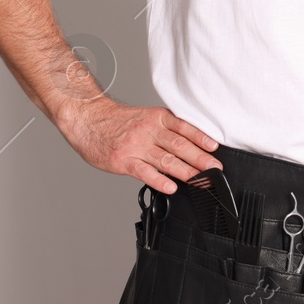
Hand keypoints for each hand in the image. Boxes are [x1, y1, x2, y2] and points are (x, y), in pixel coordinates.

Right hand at [57, 96, 222, 194]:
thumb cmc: (118, 121)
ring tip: (201, 180)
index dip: (201, 138)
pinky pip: (145, 172)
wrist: (88, 120)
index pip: (184, 128)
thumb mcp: (145, 117)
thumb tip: (190, 144)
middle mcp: (148, 131)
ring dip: (187, 172)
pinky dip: (160, 180)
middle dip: (200, 159)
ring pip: (166, 160)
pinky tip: (172, 187)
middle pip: (179, 145)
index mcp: (156, 118)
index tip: (215, 149)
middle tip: (215, 169)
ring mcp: (136, 146)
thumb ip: (165, 129)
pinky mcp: (124, 161)